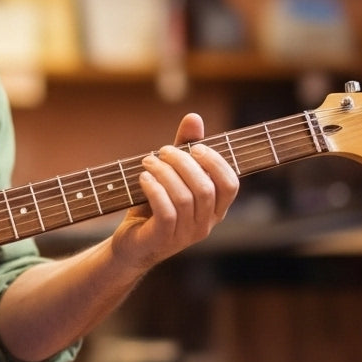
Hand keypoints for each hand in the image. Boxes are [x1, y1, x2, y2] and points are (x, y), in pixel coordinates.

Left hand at [111, 112, 238, 269]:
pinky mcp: (163, 239)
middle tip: (163, 151)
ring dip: (165, 173)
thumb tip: (194, 117)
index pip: (230, 185)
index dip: (216, 162)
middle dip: (183, 163)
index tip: (195, 147)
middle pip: (205, 188)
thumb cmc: (154, 206)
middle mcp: (205, 224)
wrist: (131, 244)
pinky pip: (166, 211)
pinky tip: (143, 178)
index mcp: (214, 209)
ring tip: (148, 162)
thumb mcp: (170, 175)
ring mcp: (185, 234)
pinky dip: (154, 190)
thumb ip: (184, 149)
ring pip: (184, 198)